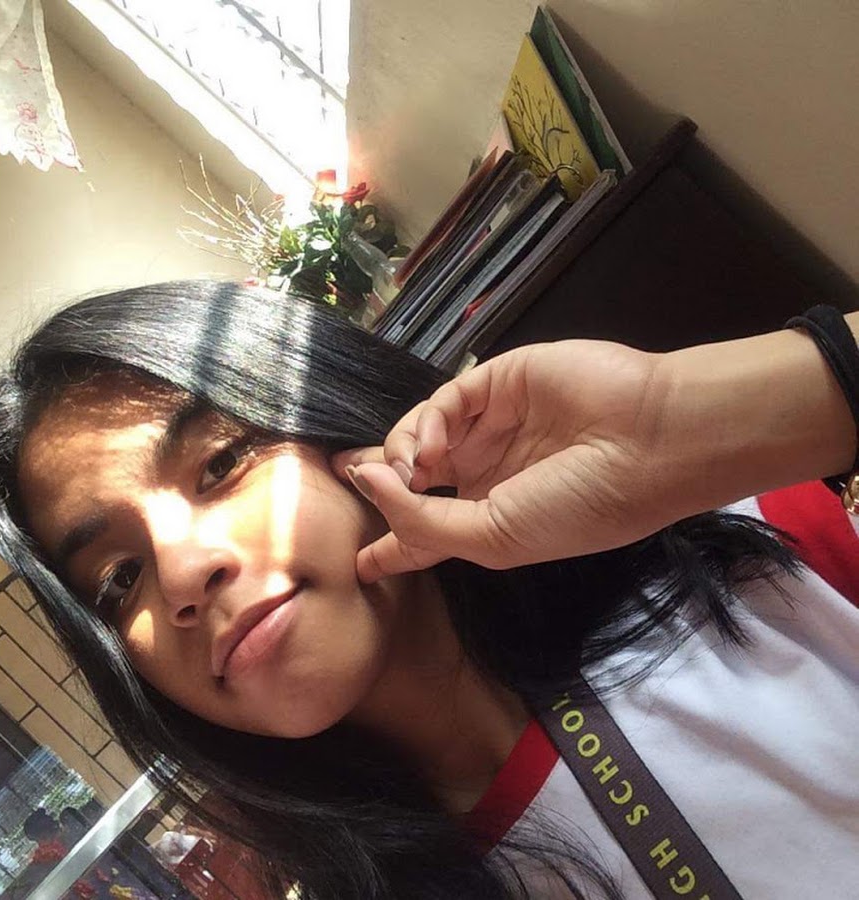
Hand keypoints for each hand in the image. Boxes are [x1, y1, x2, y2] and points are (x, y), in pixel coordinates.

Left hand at [333, 341, 676, 582]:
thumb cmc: (574, 507)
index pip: (431, 533)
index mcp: (492, 518)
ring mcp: (494, 427)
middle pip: (416, 476)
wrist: (647, 445)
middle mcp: (488, 472)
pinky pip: (444, 403)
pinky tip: (426, 446)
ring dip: (400, 452)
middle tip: (340, 473)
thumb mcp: (492, 537)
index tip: (362, 563)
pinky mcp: (498, 384)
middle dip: (379, 479)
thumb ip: (421, 518)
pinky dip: (425, 423)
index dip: (395, 546)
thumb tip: (363, 479)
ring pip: (421, 435)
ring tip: (405, 470)